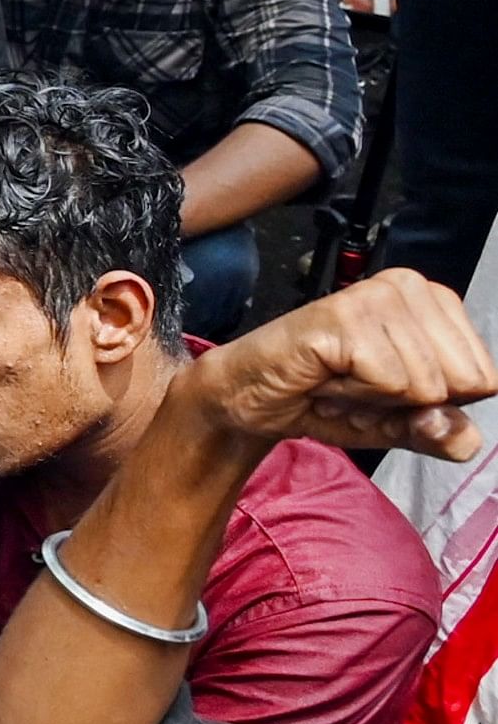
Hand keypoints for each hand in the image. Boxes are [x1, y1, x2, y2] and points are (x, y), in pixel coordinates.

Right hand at [185, 269, 497, 460]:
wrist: (250, 400)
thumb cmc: (324, 399)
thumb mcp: (399, 426)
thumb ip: (442, 434)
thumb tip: (462, 436)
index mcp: (433, 302)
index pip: (485, 378)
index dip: (433, 402)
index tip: (386, 391)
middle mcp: (408, 287)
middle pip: (463, 380)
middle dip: (407, 402)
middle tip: (359, 389)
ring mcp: (375, 296)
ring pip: (427, 383)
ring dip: (375, 400)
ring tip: (340, 383)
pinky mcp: (344, 315)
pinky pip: (389, 381)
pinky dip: (354, 396)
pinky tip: (325, 379)